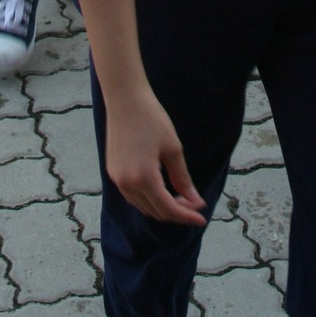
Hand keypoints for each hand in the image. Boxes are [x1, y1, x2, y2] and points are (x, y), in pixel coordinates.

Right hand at [104, 88, 205, 226]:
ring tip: (180, 196)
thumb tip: (194, 201)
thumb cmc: (152, 119)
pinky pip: (132, 196)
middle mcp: (127, 184)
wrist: (125, 99)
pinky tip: (161, 188)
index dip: (186, 216)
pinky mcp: (112, 172)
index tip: (203, 218)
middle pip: (155, 212)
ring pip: (142, 206)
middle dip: (177, 212)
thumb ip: (182, 179)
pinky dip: (148, 198)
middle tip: (194, 202)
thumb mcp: (173, 149)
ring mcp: (117, 179)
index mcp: (143, 178)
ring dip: (161, 207)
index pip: (168, 209)